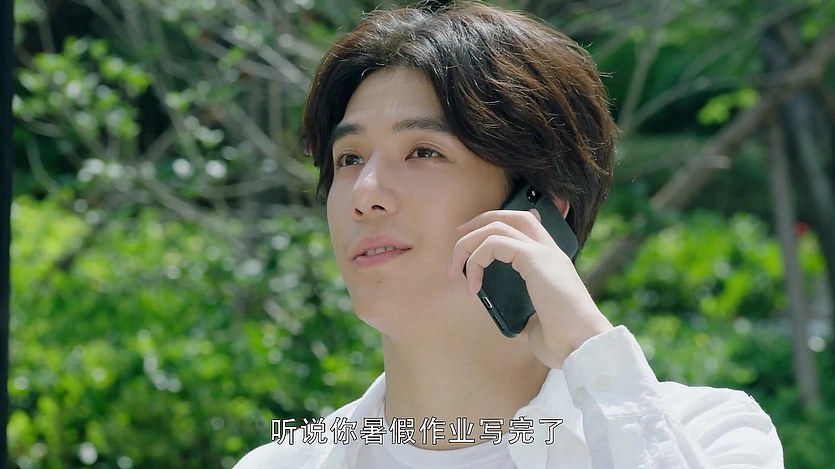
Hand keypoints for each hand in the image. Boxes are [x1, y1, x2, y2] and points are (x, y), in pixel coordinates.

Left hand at [447, 209, 612, 368]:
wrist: (583, 344)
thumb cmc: (564, 340)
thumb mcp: (539, 323)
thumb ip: (527, 313)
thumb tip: (515, 319)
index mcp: (552, 263)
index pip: (528, 225)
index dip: (499, 227)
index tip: (474, 246)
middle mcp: (550, 251)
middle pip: (511, 216)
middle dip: (479, 222)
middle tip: (458, 241)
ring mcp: (543, 252)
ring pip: (497, 226)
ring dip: (468, 243)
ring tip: (455, 269)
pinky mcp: (534, 258)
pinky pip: (494, 244)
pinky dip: (476, 260)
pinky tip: (473, 286)